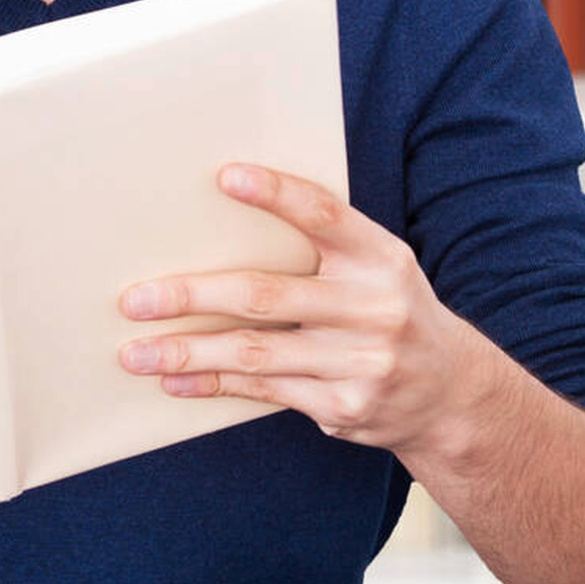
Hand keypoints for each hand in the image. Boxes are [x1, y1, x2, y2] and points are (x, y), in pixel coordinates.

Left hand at [116, 163, 491, 457]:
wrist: (450, 394)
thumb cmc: (388, 308)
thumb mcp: (375, 266)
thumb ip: (321, 243)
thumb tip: (221, 212)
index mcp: (379, 257)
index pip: (325, 215)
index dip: (276, 194)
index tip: (225, 177)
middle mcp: (372, 307)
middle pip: (265, 294)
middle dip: (191, 296)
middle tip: (134, 299)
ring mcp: (359, 361)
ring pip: (254, 351)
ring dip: (186, 352)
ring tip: (134, 352)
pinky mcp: (344, 406)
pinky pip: (263, 389)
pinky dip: (213, 383)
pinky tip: (174, 380)